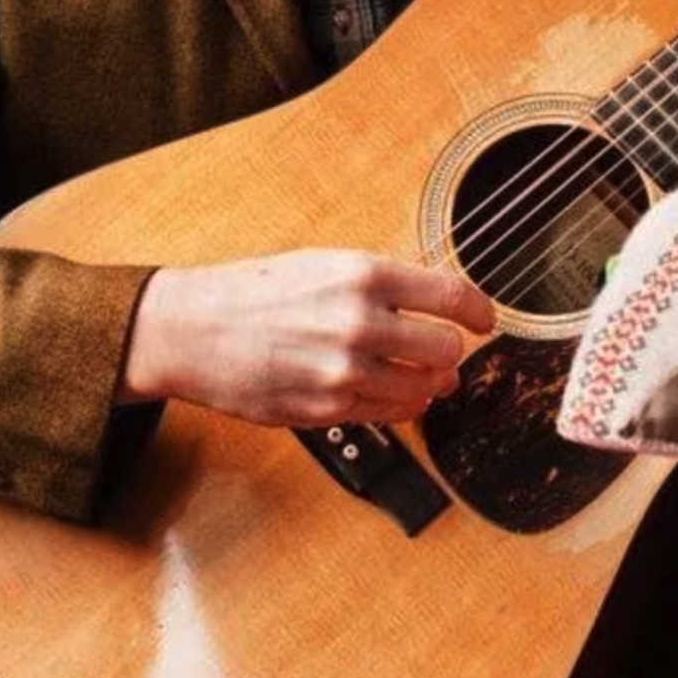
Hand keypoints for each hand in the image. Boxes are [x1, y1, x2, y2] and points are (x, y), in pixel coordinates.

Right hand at [120, 248, 495, 426]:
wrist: (193, 330)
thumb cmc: (255, 291)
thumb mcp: (324, 263)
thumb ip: (382, 284)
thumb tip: (439, 302)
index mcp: (361, 275)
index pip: (452, 296)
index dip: (479, 312)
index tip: (485, 320)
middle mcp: (358, 323)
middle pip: (446, 349)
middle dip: (451, 350)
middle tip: (443, 347)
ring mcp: (343, 372)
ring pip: (424, 389)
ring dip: (431, 383)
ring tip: (424, 374)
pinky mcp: (328, 411)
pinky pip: (390, 414)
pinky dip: (400, 404)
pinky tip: (390, 390)